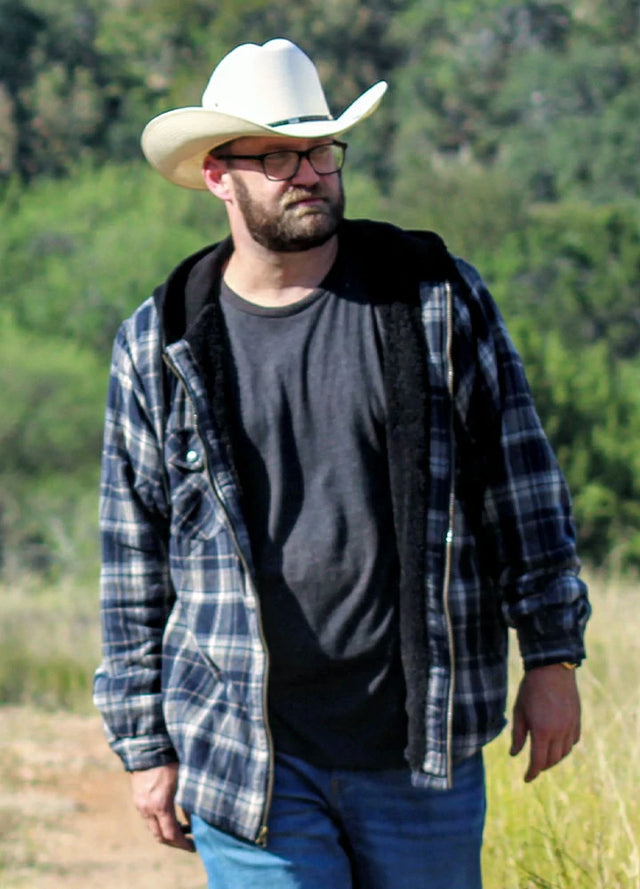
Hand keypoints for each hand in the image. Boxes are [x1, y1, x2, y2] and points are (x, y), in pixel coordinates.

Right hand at [130, 763, 194, 851]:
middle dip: (175, 843)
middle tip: (189, 843)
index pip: (171, 834)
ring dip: (167, 832)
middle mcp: (147, 808)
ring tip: (183, 829)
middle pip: (160, 837)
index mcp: (161, 804)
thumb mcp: (184, 781)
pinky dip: (159, 822)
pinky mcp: (137, 798)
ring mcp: (140, 804)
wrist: (149, 746)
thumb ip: (190, 802)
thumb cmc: (171, 761)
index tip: (195, 846)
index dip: (184, 843)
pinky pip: (148, 818)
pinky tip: (171, 816)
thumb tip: (197, 820)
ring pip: (153, 828)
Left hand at [510, 663, 580, 782]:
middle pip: (552, 760)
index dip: (532, 773)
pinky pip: (573, 741)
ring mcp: (570, 727)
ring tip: (545, 756)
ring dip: (554, 758)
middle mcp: (559, 733)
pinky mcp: (577, 720)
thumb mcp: (519, 711)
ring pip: (565, 752)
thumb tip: (514, 754)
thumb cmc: (530, 689)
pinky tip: (558, 744)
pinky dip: (565, 747)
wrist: (552, 669)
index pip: (538, 761)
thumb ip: (518, 735)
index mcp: (542, 732)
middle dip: (542, 766)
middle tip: (534, 766)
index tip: (526, 778)